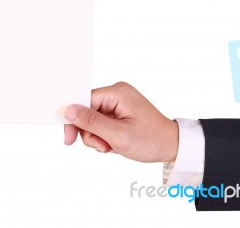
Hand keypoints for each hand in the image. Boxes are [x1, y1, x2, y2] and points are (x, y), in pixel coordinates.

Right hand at [63, 82, 177, 161]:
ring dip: (98, 138)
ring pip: (92, 121)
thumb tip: (69, 110)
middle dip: (91, 133)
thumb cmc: (151, 140)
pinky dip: (104, 137)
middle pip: (86, 112)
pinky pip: (101, 124)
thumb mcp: (118, 135)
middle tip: (103, 146)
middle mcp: (117, 94)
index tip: (69, 139)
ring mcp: (118, 104)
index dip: (74, 120)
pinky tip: (114, 143)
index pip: (83, 100)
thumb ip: (92, 122)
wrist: (171, 146)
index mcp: (117, 93)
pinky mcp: (119, 113)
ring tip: (111, 146)